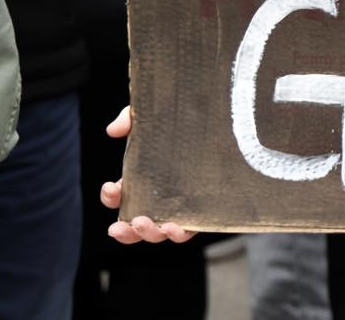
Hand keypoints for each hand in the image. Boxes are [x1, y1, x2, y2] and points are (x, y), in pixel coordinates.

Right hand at [100, 108, 195, 244]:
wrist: (234, 113)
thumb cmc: (189, 114)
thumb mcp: (157, 111)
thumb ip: (132, 117)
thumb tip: (113, 130)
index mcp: (146, 177)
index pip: (122, 195)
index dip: (112, 197)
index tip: (110, 188)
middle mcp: (163, 194)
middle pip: (138, 223)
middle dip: (126, 230)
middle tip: (118, 227)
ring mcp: (185, 203)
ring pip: (163, 231)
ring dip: (150, 234)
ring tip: (144, 224)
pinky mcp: (208, 207)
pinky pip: (193, 228)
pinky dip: (180, 234)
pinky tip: (175, 229)